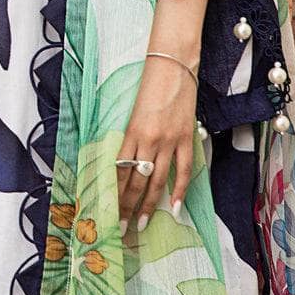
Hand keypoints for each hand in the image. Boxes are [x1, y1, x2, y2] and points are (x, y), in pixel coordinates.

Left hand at [116, 54, 197, 235]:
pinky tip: (174, 208)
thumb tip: (126, 166)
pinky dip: (179, 190)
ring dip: (149, 205)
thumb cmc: (150, 86)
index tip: (108, 212)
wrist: (173, 65)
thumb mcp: (133, 113)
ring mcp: (169, 140)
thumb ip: (131, 139)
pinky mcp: (186, 138)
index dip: (114, 194)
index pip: (119, 171)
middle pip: (135, 181)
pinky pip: (183, 170)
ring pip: (156, 180)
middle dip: (127, 207)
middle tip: (121, 229)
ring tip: (141, 224)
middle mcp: (148, 139)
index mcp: (130, 132)